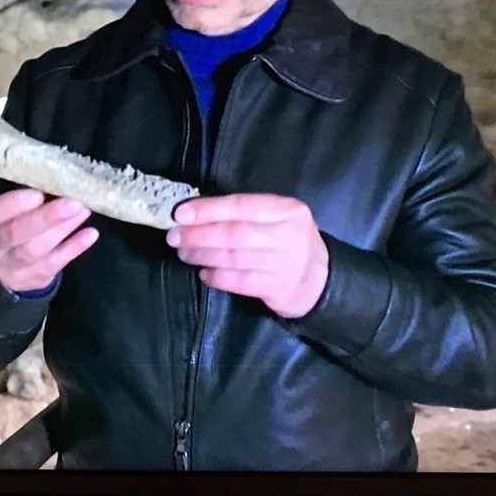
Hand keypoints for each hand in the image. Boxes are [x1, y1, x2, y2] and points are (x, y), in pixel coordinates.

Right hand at [0, 189, 97, 292]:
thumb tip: (52, 174)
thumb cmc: (7, 219)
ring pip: (36, 250)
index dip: (12, 205)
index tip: (37, 193)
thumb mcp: (2, 205)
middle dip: (47, 218)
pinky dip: (73, 248)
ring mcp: (10, 267)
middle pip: (16, 233)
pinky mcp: (32, 279)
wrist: (5, 262)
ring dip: (63, 229)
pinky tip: (90, 234)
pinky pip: (54, 264)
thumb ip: (19, 191)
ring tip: (84, 210)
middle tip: (74, 202)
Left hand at [166, 194, 328, 318]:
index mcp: (286, 210)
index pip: (240, 206)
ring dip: (203, 255)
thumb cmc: (289, 240)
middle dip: (199, 235)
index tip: (180, 213)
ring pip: (233, 259)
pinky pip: (239, 282)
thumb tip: (197, 213)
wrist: (321, 278)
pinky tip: (204, 273)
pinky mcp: (278, 290)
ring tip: (184, 253)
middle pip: (234, 234)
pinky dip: (217, 277)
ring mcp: (284, 264)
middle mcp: (287, 235)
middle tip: (174, 236)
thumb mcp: (278, 217)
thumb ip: (246, 213)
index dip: (207, 210)